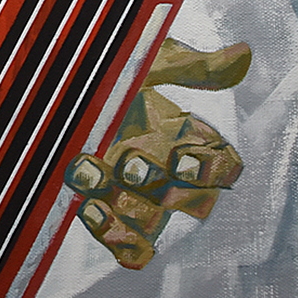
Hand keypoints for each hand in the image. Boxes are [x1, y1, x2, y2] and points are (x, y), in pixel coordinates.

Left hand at [63, 37, 251, 268]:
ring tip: (94, 186)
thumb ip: (190, 66)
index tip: (180, 159)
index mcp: (186, 135)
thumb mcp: (146, 59)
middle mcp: (168, 170)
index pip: (224, 165)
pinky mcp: (105, 207)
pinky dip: (113, 235)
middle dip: (164, 188)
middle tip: (130, 167)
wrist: (55, 79)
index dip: (211, 169)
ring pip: (154, 226)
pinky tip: (88, 208)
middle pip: (193, 202)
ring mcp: (136, 193)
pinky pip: (124, 243)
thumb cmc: (110, 69)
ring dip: (129, 213)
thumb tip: (243, 55)